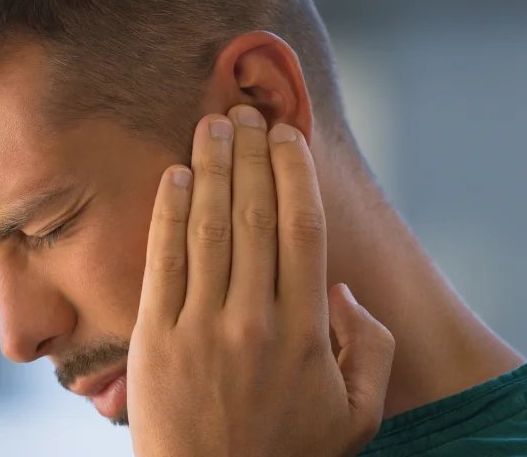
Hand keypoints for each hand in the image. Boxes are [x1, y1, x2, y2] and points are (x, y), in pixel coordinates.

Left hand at [127, 105, 394, 456]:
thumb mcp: (359, 417)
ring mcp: (201, 327)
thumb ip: (370, 349)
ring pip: (209, 228)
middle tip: (247, 110)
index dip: (294, 174)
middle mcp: (255, 320)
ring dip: (211, 167)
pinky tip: (174, 176)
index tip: (287, 136)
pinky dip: (168, 214)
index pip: (301, 229)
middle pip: (255, 214)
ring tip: (212, 123)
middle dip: (252, 154)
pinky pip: (162, 263)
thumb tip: (344, 290)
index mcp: (307, 332)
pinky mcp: (155, 340)